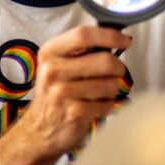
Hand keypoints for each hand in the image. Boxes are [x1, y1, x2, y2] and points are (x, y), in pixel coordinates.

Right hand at [14, 25, 131, 157]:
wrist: (39, 129)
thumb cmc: (55, 92)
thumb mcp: (57, 64)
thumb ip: (79, 50)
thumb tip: (114, 39)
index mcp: (49, 52)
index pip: (83, 35)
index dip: (110, 36)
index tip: (125, 41)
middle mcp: (53, 70)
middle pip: (104, 60)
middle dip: (118, 67)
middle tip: (117, 72)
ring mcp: (63, 93)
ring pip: (110, 84)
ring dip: (112, 89)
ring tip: (101, 92)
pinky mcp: (75, 113)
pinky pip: (107, 104)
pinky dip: (107, 105)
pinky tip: (96, 106)